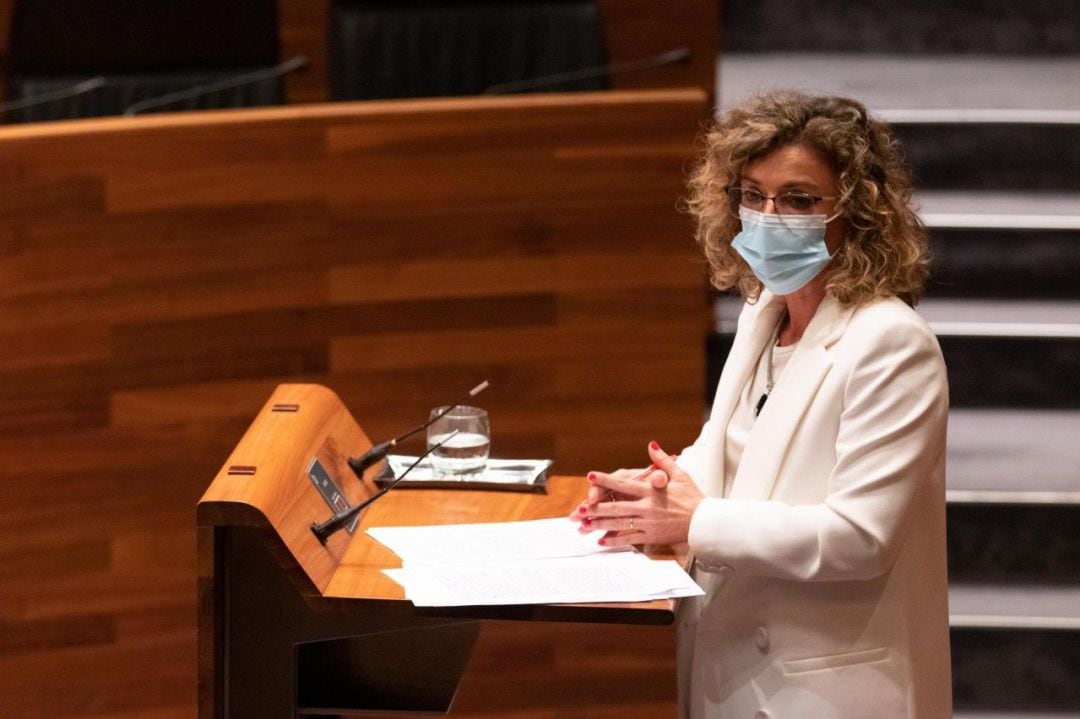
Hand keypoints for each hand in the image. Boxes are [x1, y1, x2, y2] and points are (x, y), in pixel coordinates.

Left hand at [581, 441, 703, 546]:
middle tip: (579, 509)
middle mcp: (646, 507)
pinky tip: (601, 541)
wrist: (704, 522)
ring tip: (583, 525)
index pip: (624, 484)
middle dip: (595, 508)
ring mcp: (648, 524)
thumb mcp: (679, 475)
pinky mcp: (651, 536)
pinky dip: (614, 540)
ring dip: (599, 525)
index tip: (591, 476)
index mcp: (651, 491)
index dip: (606, 480)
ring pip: (619, 524)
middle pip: (616, 507)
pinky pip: (629, 539)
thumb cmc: (692, 498)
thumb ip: (662, 460)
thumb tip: (651, 445)